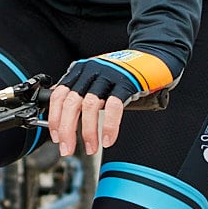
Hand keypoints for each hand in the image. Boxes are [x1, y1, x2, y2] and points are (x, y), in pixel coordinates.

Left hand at [48, 50, 173, 156]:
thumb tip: (60, 109)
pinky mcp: (126, 83)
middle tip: (67, 149)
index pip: (59, 95)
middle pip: (71, 102)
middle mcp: (91, 71)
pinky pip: (114, 107)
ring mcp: (108, 76)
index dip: (55, 118)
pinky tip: (108, 139)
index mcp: (81, 70)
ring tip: (91, 148)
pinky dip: (109, 126)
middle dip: (67, 130)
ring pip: (90, 106)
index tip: (57, 137)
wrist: (153, 59)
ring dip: (88, 132)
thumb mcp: (97, 77)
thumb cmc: (124, 72)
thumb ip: (79, 88)